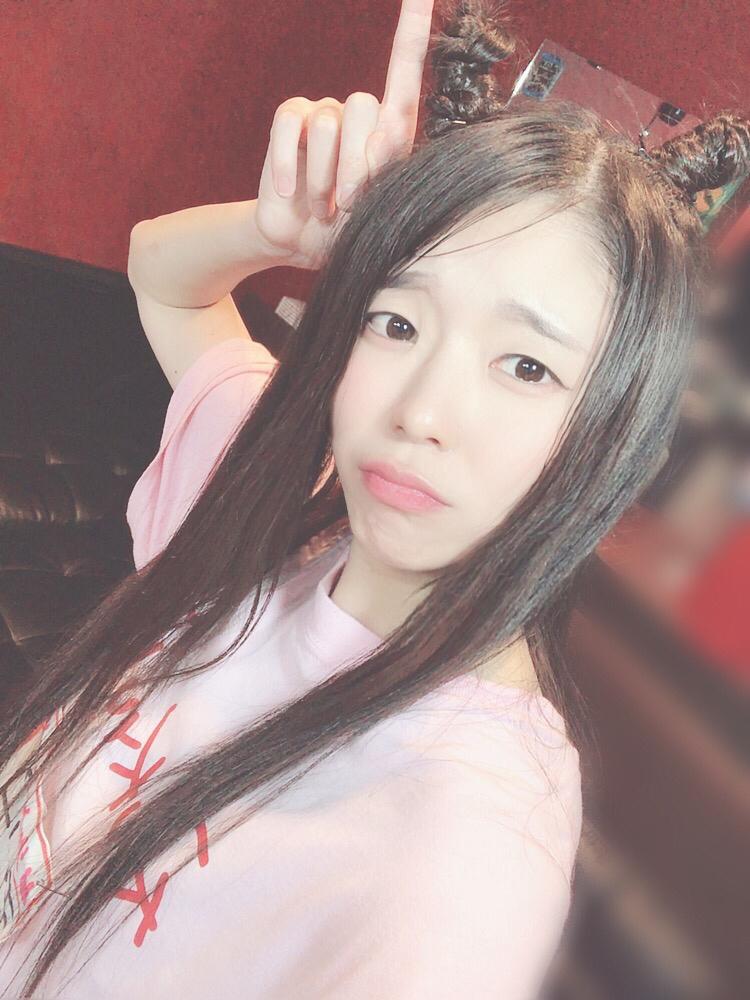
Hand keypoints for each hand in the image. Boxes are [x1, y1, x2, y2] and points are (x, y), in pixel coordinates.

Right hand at [254, 0, 435, 270]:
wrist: (303, 246)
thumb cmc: (350, 230)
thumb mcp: (377, 209)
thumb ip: (385, 171)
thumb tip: (380, 137)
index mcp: (392, 130)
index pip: (406, 71)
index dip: (413, 28)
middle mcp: (360, 115)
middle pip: (365, 108)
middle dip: (356, 166)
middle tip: (347, 206)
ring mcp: (324, 115)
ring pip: (329, 123)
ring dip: (325, 177)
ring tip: (324, 208)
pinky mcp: (292, 123)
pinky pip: (291, 125)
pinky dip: (288, 163)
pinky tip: (287, 192)